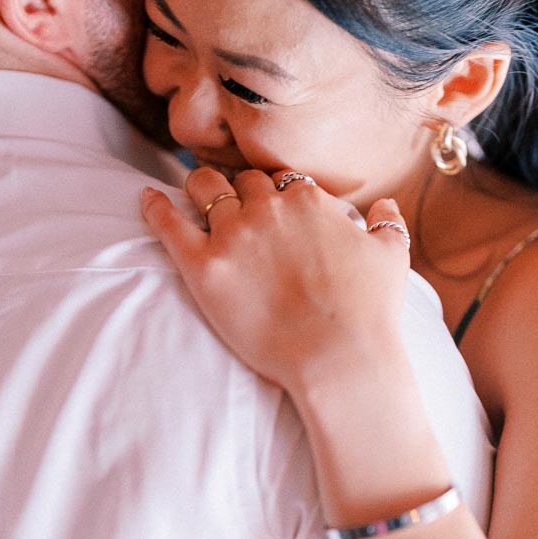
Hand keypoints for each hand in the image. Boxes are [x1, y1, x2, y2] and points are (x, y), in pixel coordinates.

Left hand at [140, 166, 410, 394]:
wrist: (339, 358)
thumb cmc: (368, 312)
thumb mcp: (391, 258)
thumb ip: (388, 225)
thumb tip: (385, 208)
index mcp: (307, 200)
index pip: (282, 181)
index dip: (276, 193)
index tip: (273, 207)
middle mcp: (267, 207)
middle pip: (242, 181)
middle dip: (238, 188)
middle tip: (232, 201)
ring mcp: (232, 234)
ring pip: (205, 189)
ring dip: (201, 188)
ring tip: (194, 193)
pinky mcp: (203, 266)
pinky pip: (168, 224)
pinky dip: (155, 207)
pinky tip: (145, 198)